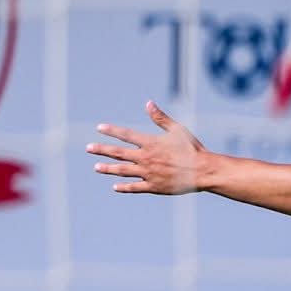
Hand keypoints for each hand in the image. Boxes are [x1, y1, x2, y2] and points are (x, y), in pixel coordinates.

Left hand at [86, 101, 210, 193]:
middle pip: (119, 153)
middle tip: (88, 148)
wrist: (202, 171)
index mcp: (150, 143)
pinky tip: (115, 186)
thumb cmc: (192, 148)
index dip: (112, 131)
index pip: (126, 135)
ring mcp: (148, 174)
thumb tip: (148, 103)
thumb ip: (160, 118)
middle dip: (102, 149)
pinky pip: (136, 187)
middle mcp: (146, 158)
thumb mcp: (177, 129)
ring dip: (109, 169)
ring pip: (123, 171)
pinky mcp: (154, 187)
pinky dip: (125, 187)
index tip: (99, 128)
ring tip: (96, 167)